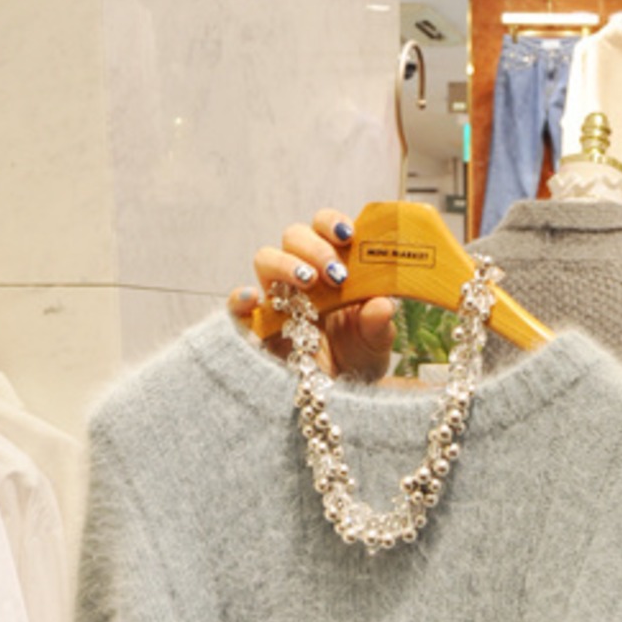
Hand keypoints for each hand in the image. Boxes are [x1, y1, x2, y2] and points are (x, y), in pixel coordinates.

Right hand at [228, 209, 395, 381]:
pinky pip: (238, 307)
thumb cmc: (357, 362)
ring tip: (309, 283)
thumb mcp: (376, 346)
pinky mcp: (257, 328)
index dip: (332, 223)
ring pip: (266, 259)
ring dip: (286, 264)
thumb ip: (378, 325)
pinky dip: (240, 300)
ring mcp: (277, 298)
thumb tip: (383, 304)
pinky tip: (253, 299)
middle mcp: (301, 277)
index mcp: (331, 268)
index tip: (349, 235)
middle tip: (337, 273)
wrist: (340, 398)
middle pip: (294, 236)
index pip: (324, 229)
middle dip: (315, 247)